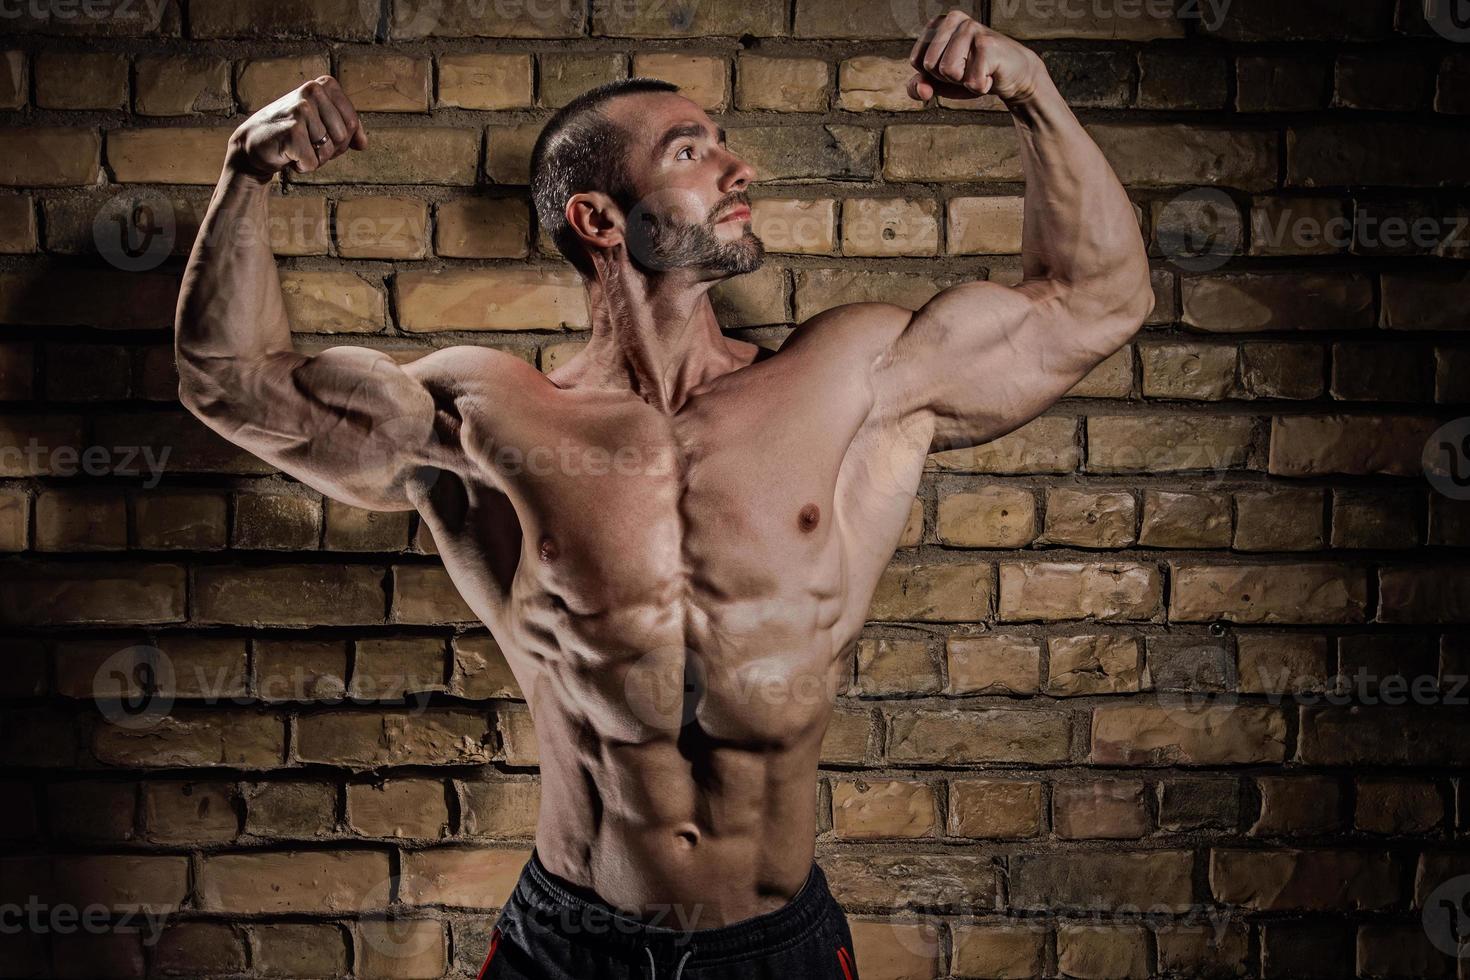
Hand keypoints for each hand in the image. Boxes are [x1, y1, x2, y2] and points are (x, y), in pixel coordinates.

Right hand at [227, 76, 367, 179]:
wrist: (253, 143)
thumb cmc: (291, 133)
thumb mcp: (320, 124)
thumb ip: (345, 129)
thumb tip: (363, 144)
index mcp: (324, 85)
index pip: (352, 123)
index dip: (341, 140)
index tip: (320, 136)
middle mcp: (312, 90)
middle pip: (343, 137)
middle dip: (329, 150)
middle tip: (306, 144)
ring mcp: (301, 109)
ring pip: (328, 151)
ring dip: (314, 159)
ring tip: (295, 147)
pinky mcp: (292, 131)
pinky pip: (313, 162)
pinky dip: (302, 167)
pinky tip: (287, 154)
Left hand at [906, 10, 1044, 103]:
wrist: (1013, 75)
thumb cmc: (974, 73)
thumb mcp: (940, 82)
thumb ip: (919, 87)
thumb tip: (923, 91)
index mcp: (938, 23)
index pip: (917, 61)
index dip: (934, 75)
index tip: (955, 67)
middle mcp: (953, 19)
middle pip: (930, 65)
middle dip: (948, 78)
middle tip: (969, 69)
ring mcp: (971, 28)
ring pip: (948, 71)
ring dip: (965, 81)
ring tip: (980, 70)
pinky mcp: (987, 43)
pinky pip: (970, 81)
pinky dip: (981, 87)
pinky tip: (991, 74)